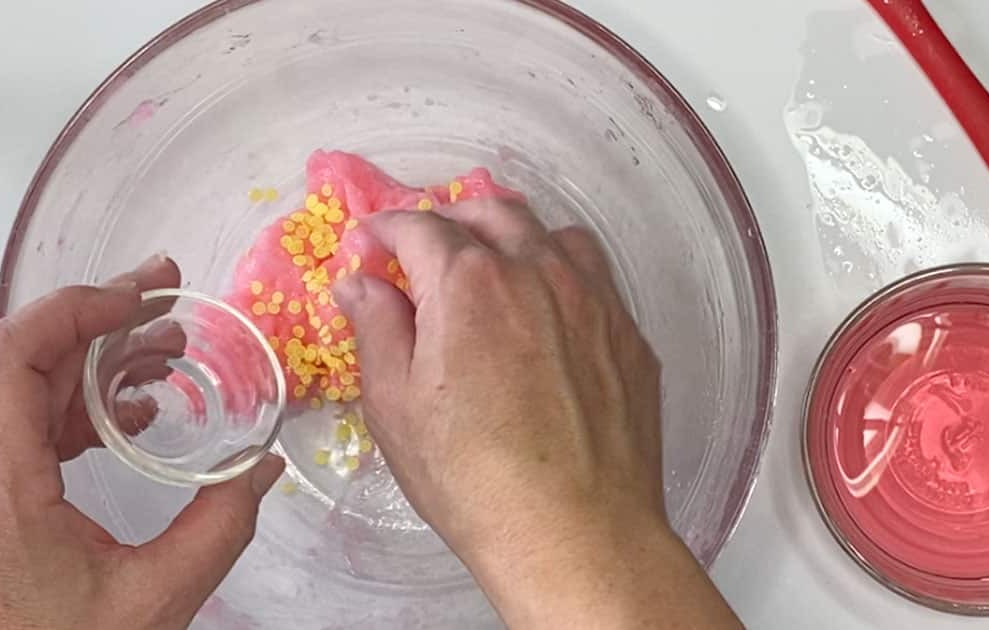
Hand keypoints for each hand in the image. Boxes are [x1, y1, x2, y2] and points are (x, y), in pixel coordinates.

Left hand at [0, 256, 283, 629]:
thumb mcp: (152, 600)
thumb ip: (219, 529)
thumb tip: (261, 471)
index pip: (14, 353)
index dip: (79, 307)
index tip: (139, 296)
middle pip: (24, 361)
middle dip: (101, 323)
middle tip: (164, 300)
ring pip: (23, 394)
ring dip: (94, 366)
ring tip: (162, 356)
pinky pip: (22, 433)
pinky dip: (77, 410)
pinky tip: (129, 418)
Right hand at [335, 201, 741, 628]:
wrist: (577, 533)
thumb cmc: (471, 478)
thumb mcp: (396, 406)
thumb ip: (377, 328)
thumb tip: (360, 281)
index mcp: (468, 283)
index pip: (419, 227)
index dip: (385, 228)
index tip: (369, 241)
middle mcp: (537, 271)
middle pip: (492, 212)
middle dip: (451, 218)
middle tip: (426, 245)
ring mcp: (593, 299)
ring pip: (552, 234)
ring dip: (513, 235)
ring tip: (494, 264)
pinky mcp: (629, 335)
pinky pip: (594, 277)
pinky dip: (560, 273)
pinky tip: (548, 312)